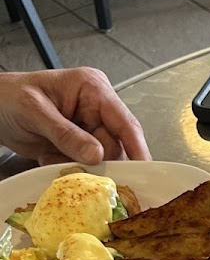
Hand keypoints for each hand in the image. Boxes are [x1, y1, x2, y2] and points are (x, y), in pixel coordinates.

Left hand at [0, 68, 150, 164]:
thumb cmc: (8, 97)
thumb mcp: (35, 111)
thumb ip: (66, 134)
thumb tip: (97, 154)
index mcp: (93, 90)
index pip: (124, 121)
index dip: (137, 147)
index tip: (145, 170)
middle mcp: (96, 110)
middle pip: (116, 146)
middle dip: (100, 162)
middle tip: (81, 167)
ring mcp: (88, 130)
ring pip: (102, 161)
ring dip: (80, 166)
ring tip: (54, 155)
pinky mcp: (78, 147)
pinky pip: (85, 167)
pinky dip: (68, 168)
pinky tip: (49, 156)